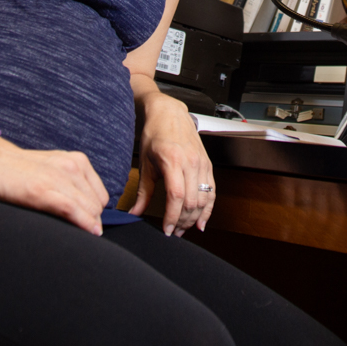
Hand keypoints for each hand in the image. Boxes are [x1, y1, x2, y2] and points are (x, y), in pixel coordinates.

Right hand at [0, 137, 108, 235]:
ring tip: (77, 236)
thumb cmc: (20, 170)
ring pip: (88, 209)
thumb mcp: (55, 169)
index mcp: (77, 161)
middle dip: (91, 222)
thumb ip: (73, 183)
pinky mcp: (41, 191)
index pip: (101, 197)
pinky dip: (83, 223)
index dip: (94, 214)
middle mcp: (72, 167)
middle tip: (79, 234)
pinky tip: (87, 233)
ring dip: (87, 226)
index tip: (85, 225)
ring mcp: (57, 178)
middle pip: (96, 205)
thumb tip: (90, 212)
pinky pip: (72, 210)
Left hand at [131, 95, 215, 236]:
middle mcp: (191, 162)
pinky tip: (201, 221)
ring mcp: (202, 164)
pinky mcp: (208, 165)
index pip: (176, 197)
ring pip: (203, 199)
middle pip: (191, 202)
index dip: (172, 217)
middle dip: (182, 221)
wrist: (170, 113)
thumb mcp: (145, 163)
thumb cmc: (155, 135)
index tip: (165, 229)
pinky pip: (212, 191)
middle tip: (172, 231)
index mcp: (173, 161)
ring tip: (183, 228)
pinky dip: (208, 209)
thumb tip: (134, 213)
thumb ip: (142, 192)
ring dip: (194, 218)